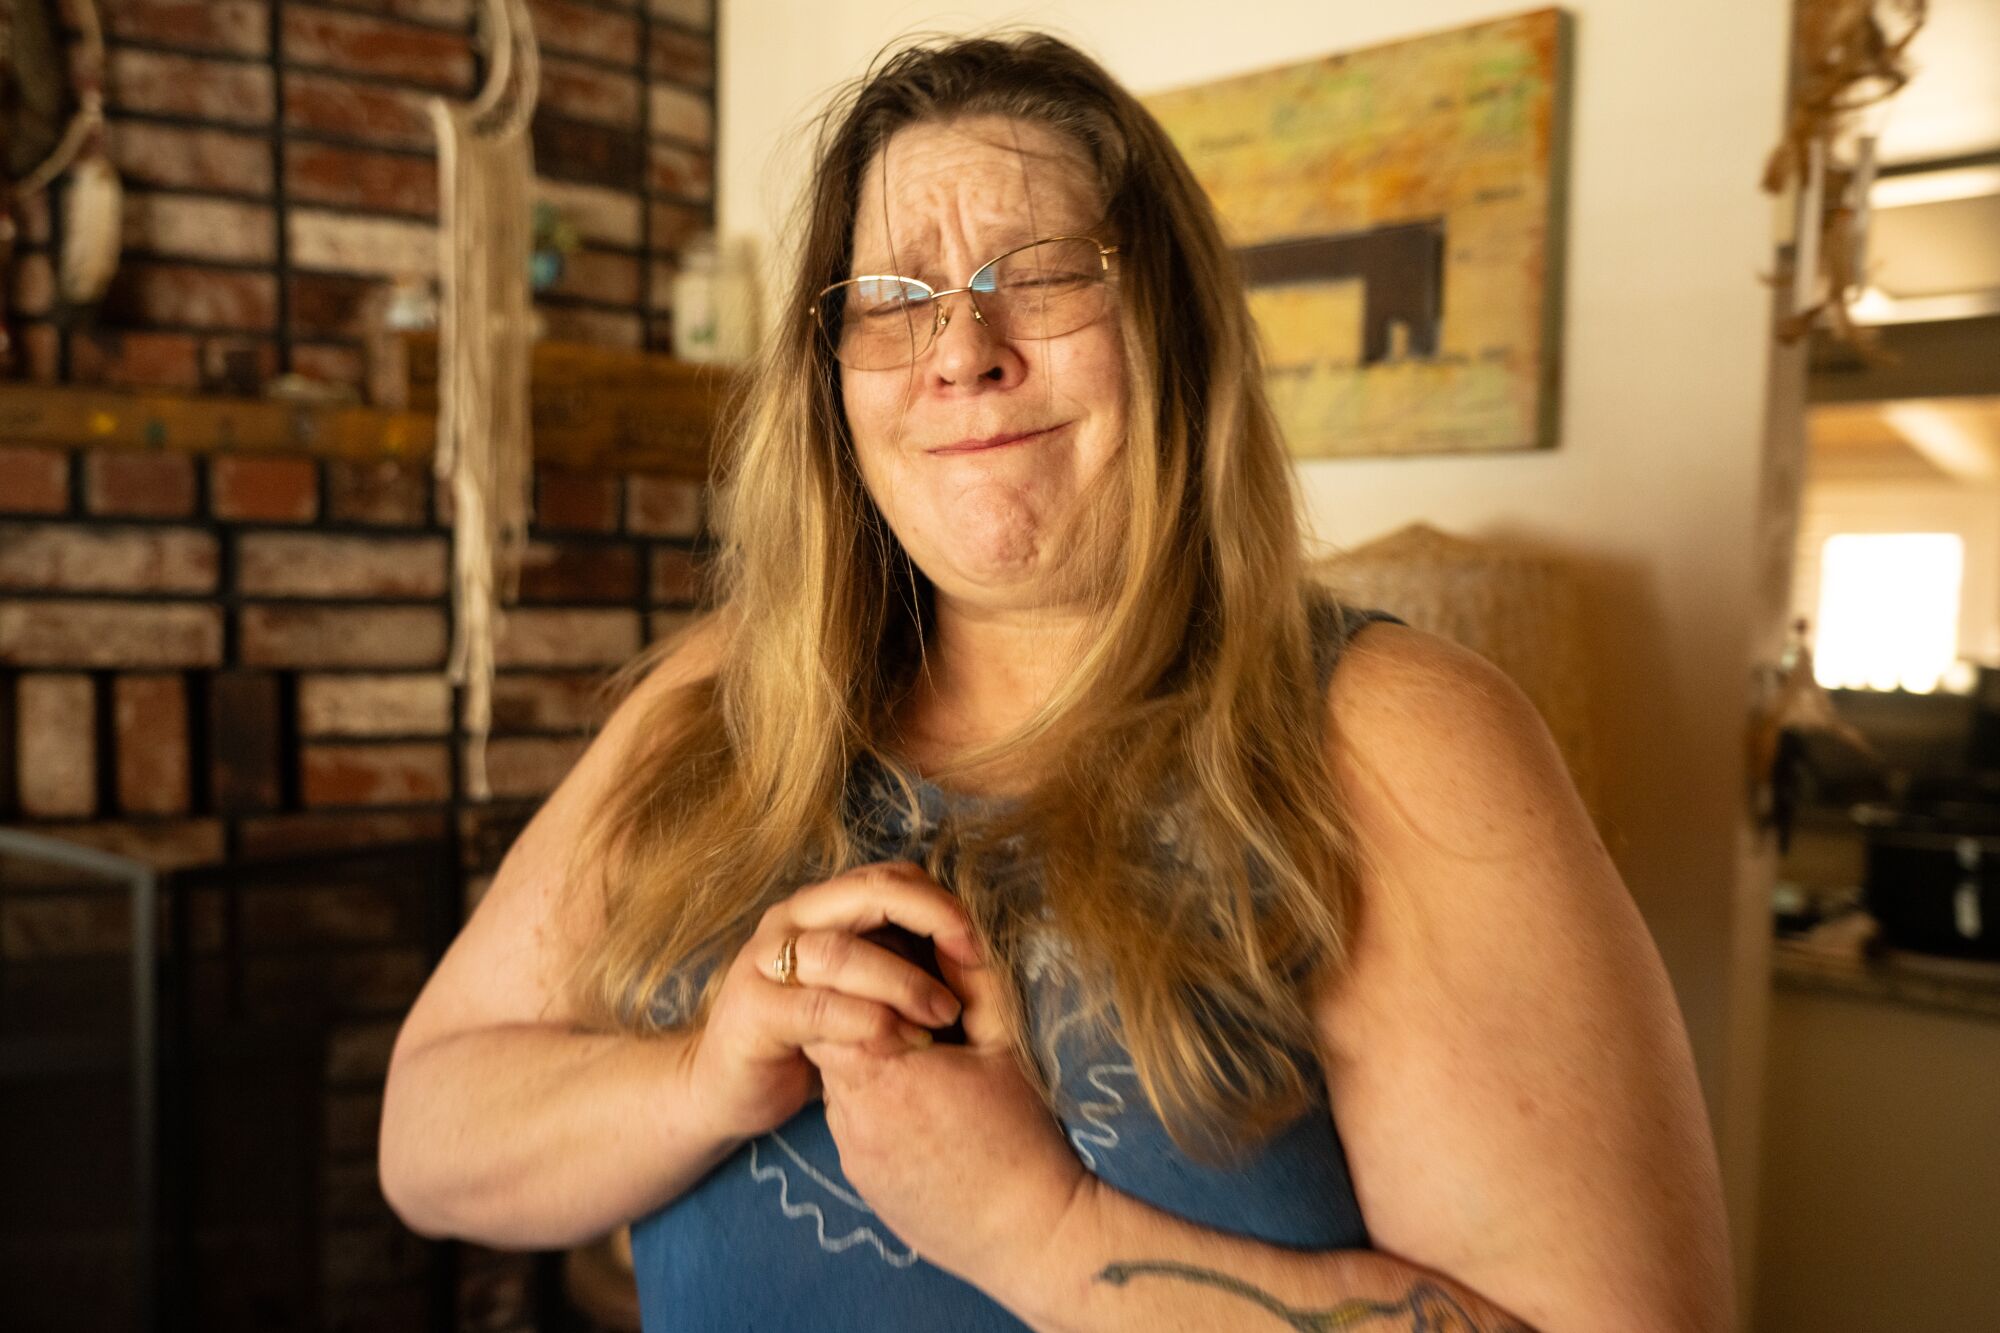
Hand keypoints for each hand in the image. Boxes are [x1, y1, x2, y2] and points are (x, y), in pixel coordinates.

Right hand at [682, 861, 981, 1141]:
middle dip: (932, 920)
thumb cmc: (809, 1035)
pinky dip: (867, 1023)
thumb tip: (974, 953)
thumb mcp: (861, 989)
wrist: (726, 1087)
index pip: (891, 876)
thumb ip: (900, 961)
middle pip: (870, 892)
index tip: (980, 945)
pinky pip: (818, 1007)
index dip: (941, 902)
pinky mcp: (753, 1010)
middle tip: (974, 962)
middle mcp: (792, 920)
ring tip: (944, 1016)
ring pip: (843, 951)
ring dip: (903, 982)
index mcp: (823, 906)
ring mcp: (765, 961)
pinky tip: (902, 1043)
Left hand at [806, 917, 1089, 1290]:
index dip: (871, 983)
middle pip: (830, 1038)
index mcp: (888, 1069)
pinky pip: (852, 1122)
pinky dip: (876, 1106)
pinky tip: (921, 1116)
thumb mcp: (1003, 1046)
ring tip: (924, 1071)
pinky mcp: (859, 1178)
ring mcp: (851, 1150)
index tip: (906, 984)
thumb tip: (951, 936)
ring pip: (839, 1080)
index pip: (842, 1001)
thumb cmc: (1022, 1138)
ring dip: (870, 1063)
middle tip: (914, 1021)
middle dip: (865, 1019)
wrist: (1025, 1234)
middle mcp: (853, 1111)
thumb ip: (972, 982)